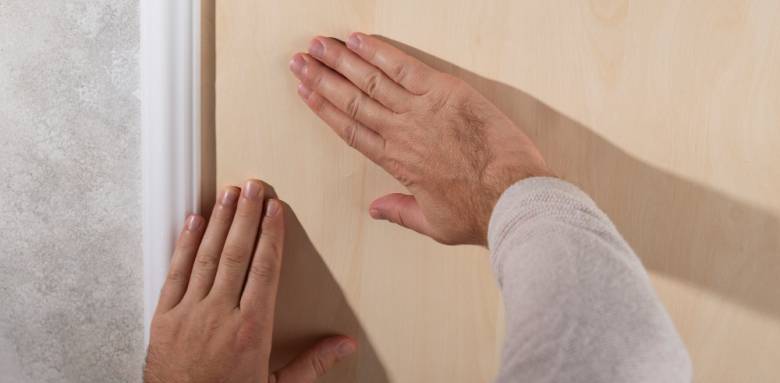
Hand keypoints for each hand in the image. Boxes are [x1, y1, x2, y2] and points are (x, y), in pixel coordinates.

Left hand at [144, 179, 356, 382]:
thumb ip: (312, 363)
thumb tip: (345, 345)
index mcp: (252, 328)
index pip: (265, 268)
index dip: (271, 234)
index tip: (275, 209)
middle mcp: (220, 314)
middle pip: (237, 253)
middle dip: (247, 216)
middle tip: (254, 186)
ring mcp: (190, 313)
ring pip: (207, 256)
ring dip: (220, 221)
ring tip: (229, 193)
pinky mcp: (164, 318)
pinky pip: (175, 273)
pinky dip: (184, 245)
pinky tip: (193, 222)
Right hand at [289, 33, 552, 245]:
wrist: (510, 197)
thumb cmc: (477, 212)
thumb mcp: (433, 223)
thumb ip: (401, 212)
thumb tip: (375, 210)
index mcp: (395, 161)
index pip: (349, 129)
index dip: (323, 108)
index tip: (304, 92)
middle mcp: (400, 132)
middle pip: (351, 100)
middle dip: (321, 78)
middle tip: (299, 61)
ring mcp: (420, 109)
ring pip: (370, 79)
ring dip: (341, 60)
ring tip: (318, 45)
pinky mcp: (445, 92)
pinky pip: (404, 67)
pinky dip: (379, 52)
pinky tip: (357, 40)